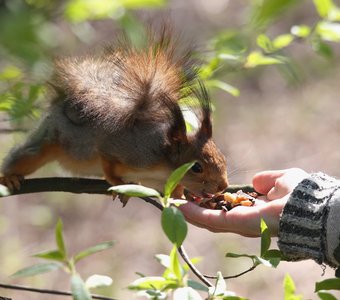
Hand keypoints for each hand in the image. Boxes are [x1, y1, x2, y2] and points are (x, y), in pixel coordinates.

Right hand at [179, 168, 307, 236]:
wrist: (306, 207)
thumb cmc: (298, 193)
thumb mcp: (282, 180)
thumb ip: (268, 180)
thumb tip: (256, 183)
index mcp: (255, 209)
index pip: (228, 207)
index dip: (213, 201)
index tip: (200, 192)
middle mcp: (244, 219)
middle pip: (214, 216)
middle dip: (196, 209)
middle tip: (178, 199)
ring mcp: (237, 223)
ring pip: (208, 220)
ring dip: (190, 212)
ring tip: (173, 203)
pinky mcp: (233, 223)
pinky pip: (210, 220)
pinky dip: (194, 213)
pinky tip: (179, 206)